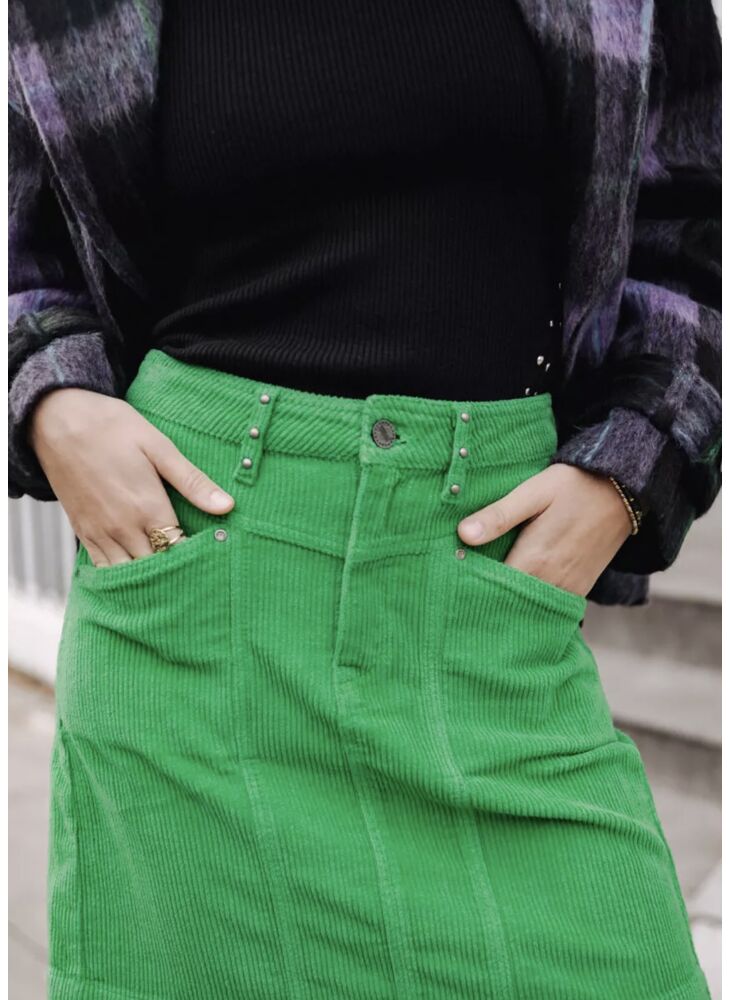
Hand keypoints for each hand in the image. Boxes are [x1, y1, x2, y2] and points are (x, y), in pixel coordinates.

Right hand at [28, 387, 234, 566]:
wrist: (57, 420)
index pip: (179, 551)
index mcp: (147, 508)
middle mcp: (122, 528)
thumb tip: (227, 506)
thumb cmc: (113, 428)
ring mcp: (99, 533)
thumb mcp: (159, 447)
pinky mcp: (83, 532)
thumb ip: (192, 482)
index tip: (214, 556)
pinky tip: (138, 573)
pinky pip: (103, 568)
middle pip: (156, 568)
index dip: (198, 558)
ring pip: (128, 575)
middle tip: (197, 571)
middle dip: (177, 572)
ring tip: (171, 575)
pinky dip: (122, 576)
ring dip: (150, 578)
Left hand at [456, 464, 633, 597]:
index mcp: (534, 561)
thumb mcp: (533, 493)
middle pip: (509, 603)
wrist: (623, 491)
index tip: (448, 588)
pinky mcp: (580, 588)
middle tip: (457, 600)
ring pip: (529, 608)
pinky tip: (512, 597)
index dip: (469, 589)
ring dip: (507, 606)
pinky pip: (548, 606)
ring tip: (480, 601)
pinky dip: (530, 604)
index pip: (492, 589)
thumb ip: (499, 516)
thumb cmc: (573, 486)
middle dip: (485, 601)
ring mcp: (568, 588)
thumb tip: (462, 535)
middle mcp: (552, 582)